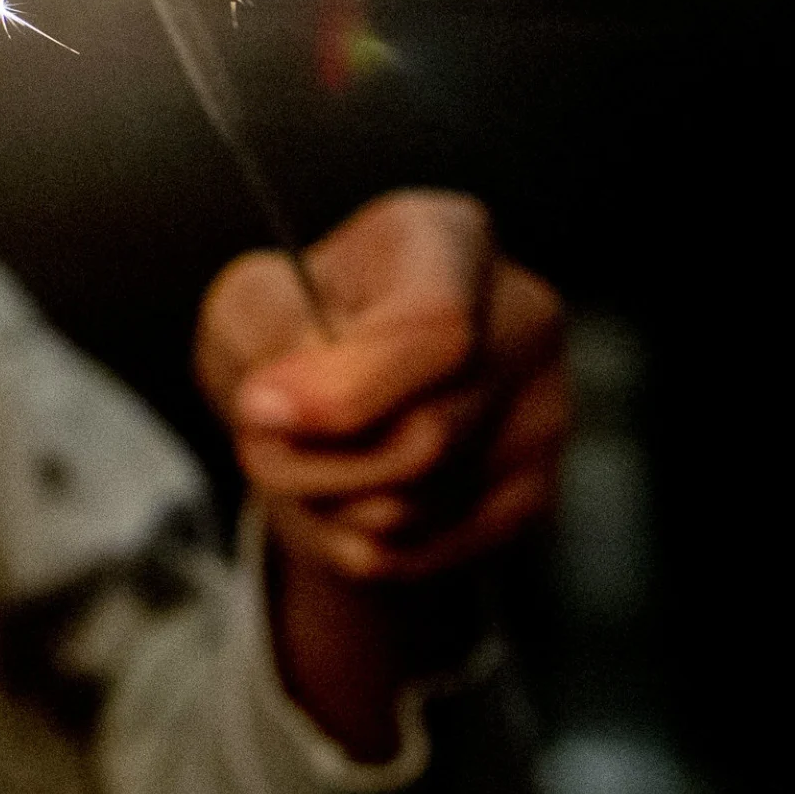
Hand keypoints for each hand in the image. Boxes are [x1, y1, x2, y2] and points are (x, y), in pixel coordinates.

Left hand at [194, 192, 565, 753]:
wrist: (334, 396)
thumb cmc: (295, 326)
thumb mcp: (252, 301)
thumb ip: (262, 334)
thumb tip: (283, 405)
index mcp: (449, 240)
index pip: (436, 328)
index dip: (345, 388)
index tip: (259, 405)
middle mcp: (521, 319)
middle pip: (422, 436)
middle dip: (310, 458)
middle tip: (257, 433)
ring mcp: (542, 412)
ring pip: (415, 506)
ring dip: (322, 499)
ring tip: (301, 455)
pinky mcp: (532, 495)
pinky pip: (420, 553)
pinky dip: (352, 538)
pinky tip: (346, 488)